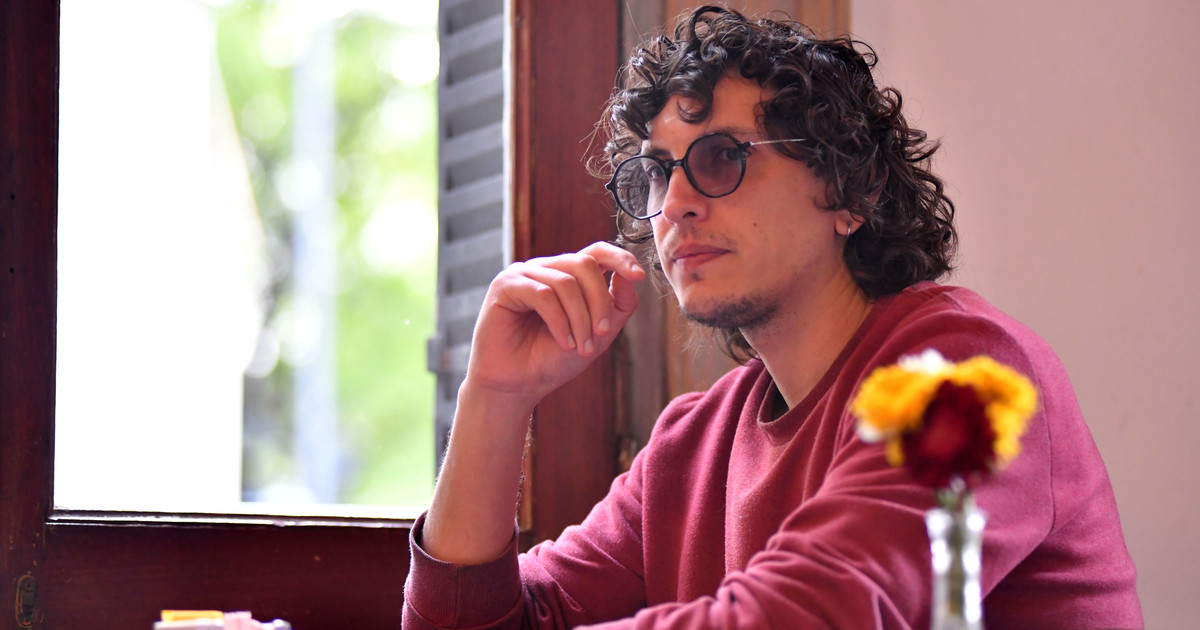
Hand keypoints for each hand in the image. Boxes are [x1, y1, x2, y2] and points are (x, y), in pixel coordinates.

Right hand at [463, 241, 645, 410]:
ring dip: (580, 319)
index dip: (619, 257)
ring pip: (565, 282)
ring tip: (580, 347)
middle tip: (601, 334)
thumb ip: (618, 305)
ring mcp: (523, 274)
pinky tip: (563, 342)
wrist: (518, 386)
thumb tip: (632, 276)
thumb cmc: (553, 359)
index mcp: (567, 275)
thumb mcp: (598, 334)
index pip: (596, 252)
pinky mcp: (505, 286)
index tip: (639, 275)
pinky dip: (559, 321)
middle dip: (599, 302)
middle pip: (585, 264)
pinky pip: (542, 294)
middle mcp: (545, 269)